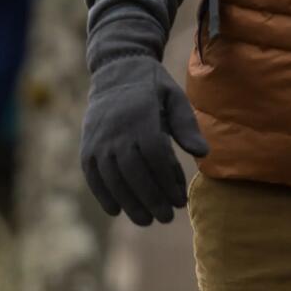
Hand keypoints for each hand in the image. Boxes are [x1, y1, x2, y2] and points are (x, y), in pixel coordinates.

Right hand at [80, 56, 208, 226]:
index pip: (153, 154)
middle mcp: (116, 128)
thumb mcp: (175, 97)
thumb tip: (203, 153)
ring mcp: (98, 137)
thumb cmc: (152, 88)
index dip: (166, 180)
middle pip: (132, 170)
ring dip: (128, 202)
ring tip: (146, 220)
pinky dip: (102, 193)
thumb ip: (187, 126)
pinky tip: (116, 210)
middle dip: (150, 198)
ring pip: (111, 176)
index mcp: (141, 114)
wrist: (116, 70)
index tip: (179, 201)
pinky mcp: (87, 144)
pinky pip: (91, 173)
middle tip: (166, 217)